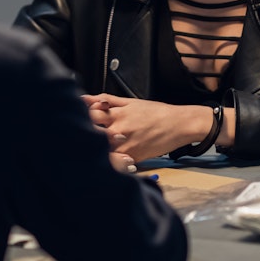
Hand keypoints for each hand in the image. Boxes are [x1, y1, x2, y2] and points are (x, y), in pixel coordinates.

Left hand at [82, 93, 213, 162]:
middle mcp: (118, 131)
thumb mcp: (130, 102)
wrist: (179, 125)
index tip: (80, 119)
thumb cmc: (156, 113)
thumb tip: (85, 98)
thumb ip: (106, 100)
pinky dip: (109, 160)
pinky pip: (115, 162)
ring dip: (95, 149)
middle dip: (85, 134)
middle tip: (81, 136)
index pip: (88, 116)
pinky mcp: (132, 159)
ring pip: (100, 151)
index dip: (82, 117)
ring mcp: (125, 147)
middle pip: (91, 134)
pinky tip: (109, 157)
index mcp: (116, 115)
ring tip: (92, 148)